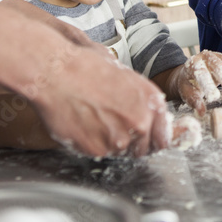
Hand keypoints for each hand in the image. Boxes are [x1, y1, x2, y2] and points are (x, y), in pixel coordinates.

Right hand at [30, 46, 170, 157]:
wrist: (58, 73)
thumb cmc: (88, 68)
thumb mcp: (127, 77)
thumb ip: (144, 102)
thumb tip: (151, 118)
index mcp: (152, 102)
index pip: (164, 138)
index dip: (153, 139)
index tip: (147, 139)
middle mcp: (140, 122)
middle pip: (143, 150)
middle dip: (133, 142)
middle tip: (114, 126)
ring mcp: (119, 139)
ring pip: (121, 153)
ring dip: (112, 142)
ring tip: (96, 119)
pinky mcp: (97, 149)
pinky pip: (100, 153)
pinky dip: (93, 144)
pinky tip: (85, 123)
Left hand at [172, 51, 221, 115]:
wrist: (192, 71)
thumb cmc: (189, 83)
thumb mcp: (187, 92)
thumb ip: (194, 100)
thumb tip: (201, 113)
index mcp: (193, 64)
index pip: (201, 74)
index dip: (208, 86)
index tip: (213, 98)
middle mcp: (205, 56)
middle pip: (218, 65)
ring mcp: (217, 55)